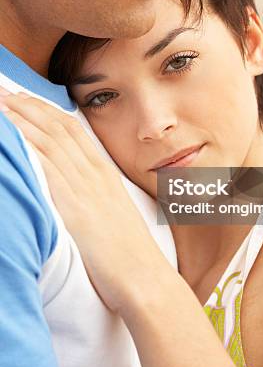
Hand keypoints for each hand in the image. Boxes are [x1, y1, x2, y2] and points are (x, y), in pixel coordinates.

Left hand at [0, 89, 163, 312]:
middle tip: (2, 90)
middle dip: (27, 105)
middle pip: (56, 127)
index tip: (24, 97)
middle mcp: (93, 173)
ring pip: (48, 141)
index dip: (45, 109)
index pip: (71, 129)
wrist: (144, 276)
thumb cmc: (130, 251)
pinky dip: (26, 147)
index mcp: (104, 172)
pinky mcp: (73, 207)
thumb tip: (79, 187)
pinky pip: (45, 168)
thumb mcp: (116, 211)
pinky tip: (9, 136)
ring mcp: (84, 188)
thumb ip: (97, 193)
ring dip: (20, 119)